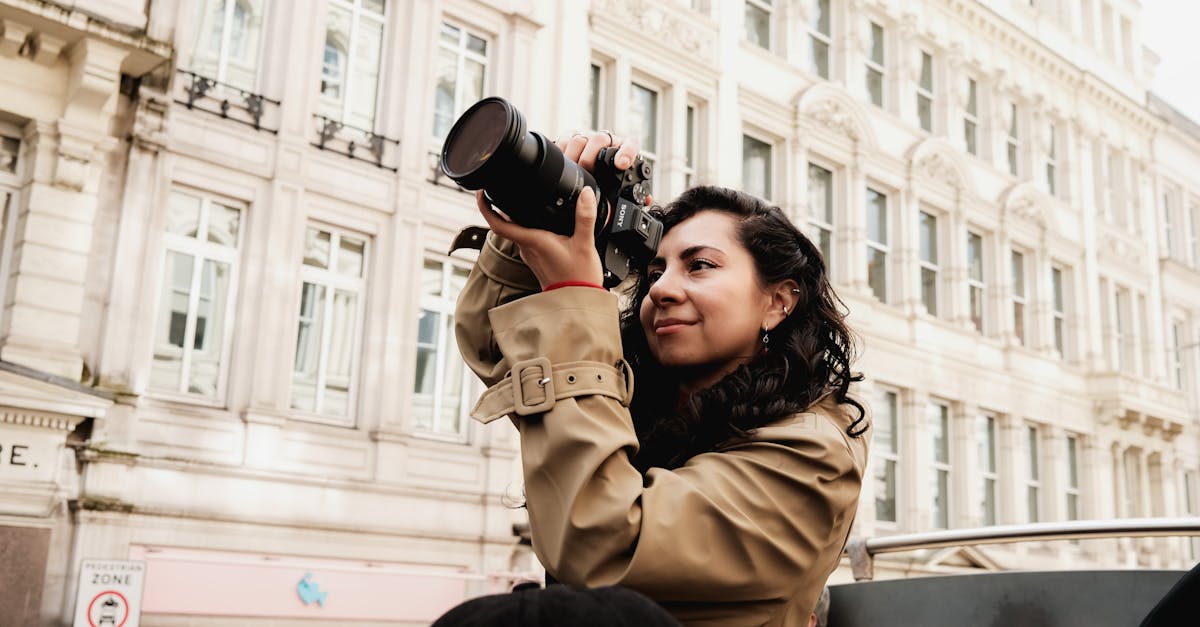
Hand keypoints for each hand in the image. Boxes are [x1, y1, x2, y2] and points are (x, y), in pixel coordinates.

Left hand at [475, 130, 640, 288]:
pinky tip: (538, 222)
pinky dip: (526, 227)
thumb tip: (585, 194)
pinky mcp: (536, 260)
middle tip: (497, 190)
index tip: (482, 193)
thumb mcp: (585, 244)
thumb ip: (585, 216)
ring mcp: (530, 255)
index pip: (498, 224)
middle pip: (504, 225)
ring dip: (513, 217)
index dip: (486, 207)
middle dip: (498, 207)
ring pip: (515, 232)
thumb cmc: (578, 278)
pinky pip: (526, 239)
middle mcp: (527, 248)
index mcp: (533, 241)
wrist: (578, 301)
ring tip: (518, 200)